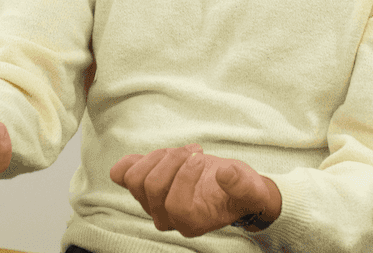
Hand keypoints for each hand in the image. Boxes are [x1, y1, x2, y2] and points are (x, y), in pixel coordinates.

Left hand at [110, 144, 279, 237]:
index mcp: (192, 223)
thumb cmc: (240, 191)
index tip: (200, 157)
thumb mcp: (251, 188)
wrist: (229, 187)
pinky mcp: (144, 187)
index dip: (184, 176)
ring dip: (157, 156)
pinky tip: (154, 154)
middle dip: (172, 160)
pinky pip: (121, 175)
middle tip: (195, 150)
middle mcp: (167, 218)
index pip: (174, 203)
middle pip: (151, 187)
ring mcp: (151, 203)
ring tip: (182, 151)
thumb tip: (224, 173)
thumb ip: (242, 184)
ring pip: (134, 179)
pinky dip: (130, 161)